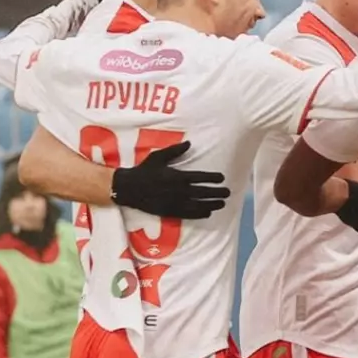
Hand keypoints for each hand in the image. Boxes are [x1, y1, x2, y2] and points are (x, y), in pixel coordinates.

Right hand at [111, 141, 229, 218]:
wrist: (128, 188)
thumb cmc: (144, 170)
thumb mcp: (158, 157)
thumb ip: (175, 151)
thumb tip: (189, 143)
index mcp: (178, 176)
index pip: (201, 178)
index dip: (213, 178)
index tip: (222, 178)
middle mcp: (179, 190)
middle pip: (204, 192)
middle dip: (218, 193)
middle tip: (228, 192)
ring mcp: (175, 202)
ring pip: (199, 205)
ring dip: (212, 204)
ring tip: (222, 204)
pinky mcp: (170, 211)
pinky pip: (189, 214)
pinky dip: (200, 214)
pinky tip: (208, 213)